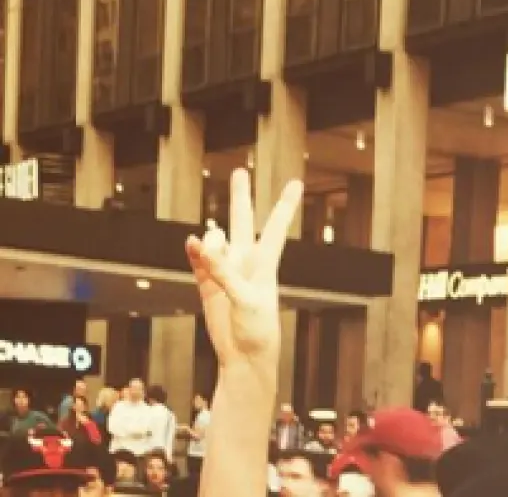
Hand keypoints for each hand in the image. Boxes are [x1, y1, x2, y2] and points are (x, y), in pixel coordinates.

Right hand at [185, 169, 302, 369]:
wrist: (244, 356)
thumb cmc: (258, 329)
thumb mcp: (246, 299)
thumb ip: (224, 273)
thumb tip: (202, 247)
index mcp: (265, 263)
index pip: (275, 226)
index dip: (284, 204)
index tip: (296, 182)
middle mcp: (246, 261)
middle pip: (242, 220)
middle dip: (241, 196)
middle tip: (240, 171)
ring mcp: (225, 271)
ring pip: (214, 240)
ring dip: (210, 243)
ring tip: (207, 255)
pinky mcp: (208, 285)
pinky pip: (198, 261)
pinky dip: (193, 252)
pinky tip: (191, 245)